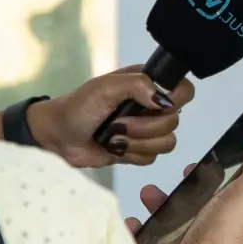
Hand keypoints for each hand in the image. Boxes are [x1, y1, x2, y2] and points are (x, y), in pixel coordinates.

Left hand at [26, 65, 194, 167]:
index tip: (152, 105)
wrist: (58, 136)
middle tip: (118, 123)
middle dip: (144, 127)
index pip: (183, 90)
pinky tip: (113, 147)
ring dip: (137, 142)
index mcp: (147, 84)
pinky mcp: (138, 151)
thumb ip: (137, 85)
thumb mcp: (105, 88)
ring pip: (166, 143)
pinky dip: (132, 155)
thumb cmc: (79, 106)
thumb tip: (164, 100)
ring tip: (113, 137)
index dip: (175, 100)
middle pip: (174, 121)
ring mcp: (146, 130)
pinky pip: (152, 158)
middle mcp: (151, 106)